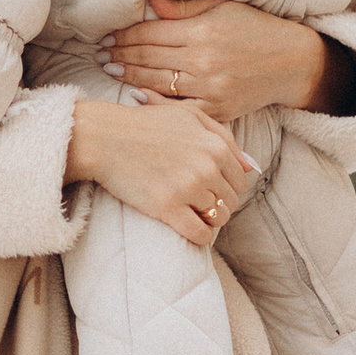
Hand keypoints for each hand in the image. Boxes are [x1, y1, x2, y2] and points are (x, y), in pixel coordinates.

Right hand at [68, 95, 255, 248]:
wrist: (103, 137)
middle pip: (231, 201)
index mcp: (216, 145)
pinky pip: (199, 234)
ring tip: (192, 214)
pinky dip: (200, 237)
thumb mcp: (189, 117)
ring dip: (209, 221)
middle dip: (219, 204)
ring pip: (218, 219)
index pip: (240, 179)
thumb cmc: (144, 124)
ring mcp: (188, 188)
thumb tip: (252, 166)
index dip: (227, 188)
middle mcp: (207, 167)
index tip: (211, 190)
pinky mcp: (168, 208)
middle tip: (198, 202)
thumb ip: (223, 137)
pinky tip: (190, 229)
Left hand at [102, 0, 330, 118]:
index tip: (107, 37)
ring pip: (157, 82)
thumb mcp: (224, 7)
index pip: (151, 32)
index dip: (125, 35)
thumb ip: (185, 8)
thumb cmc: (258, 29)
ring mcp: (209, 87)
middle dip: (120, 54)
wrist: (292, 62)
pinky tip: (136, 97)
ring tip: (111, 70)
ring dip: (129, 76)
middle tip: (100, 54)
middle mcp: (203, 60)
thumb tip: (151, 2)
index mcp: (202, 31)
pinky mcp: (217, 109)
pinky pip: (178, 108)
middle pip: (149, 57)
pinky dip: (155, 103)